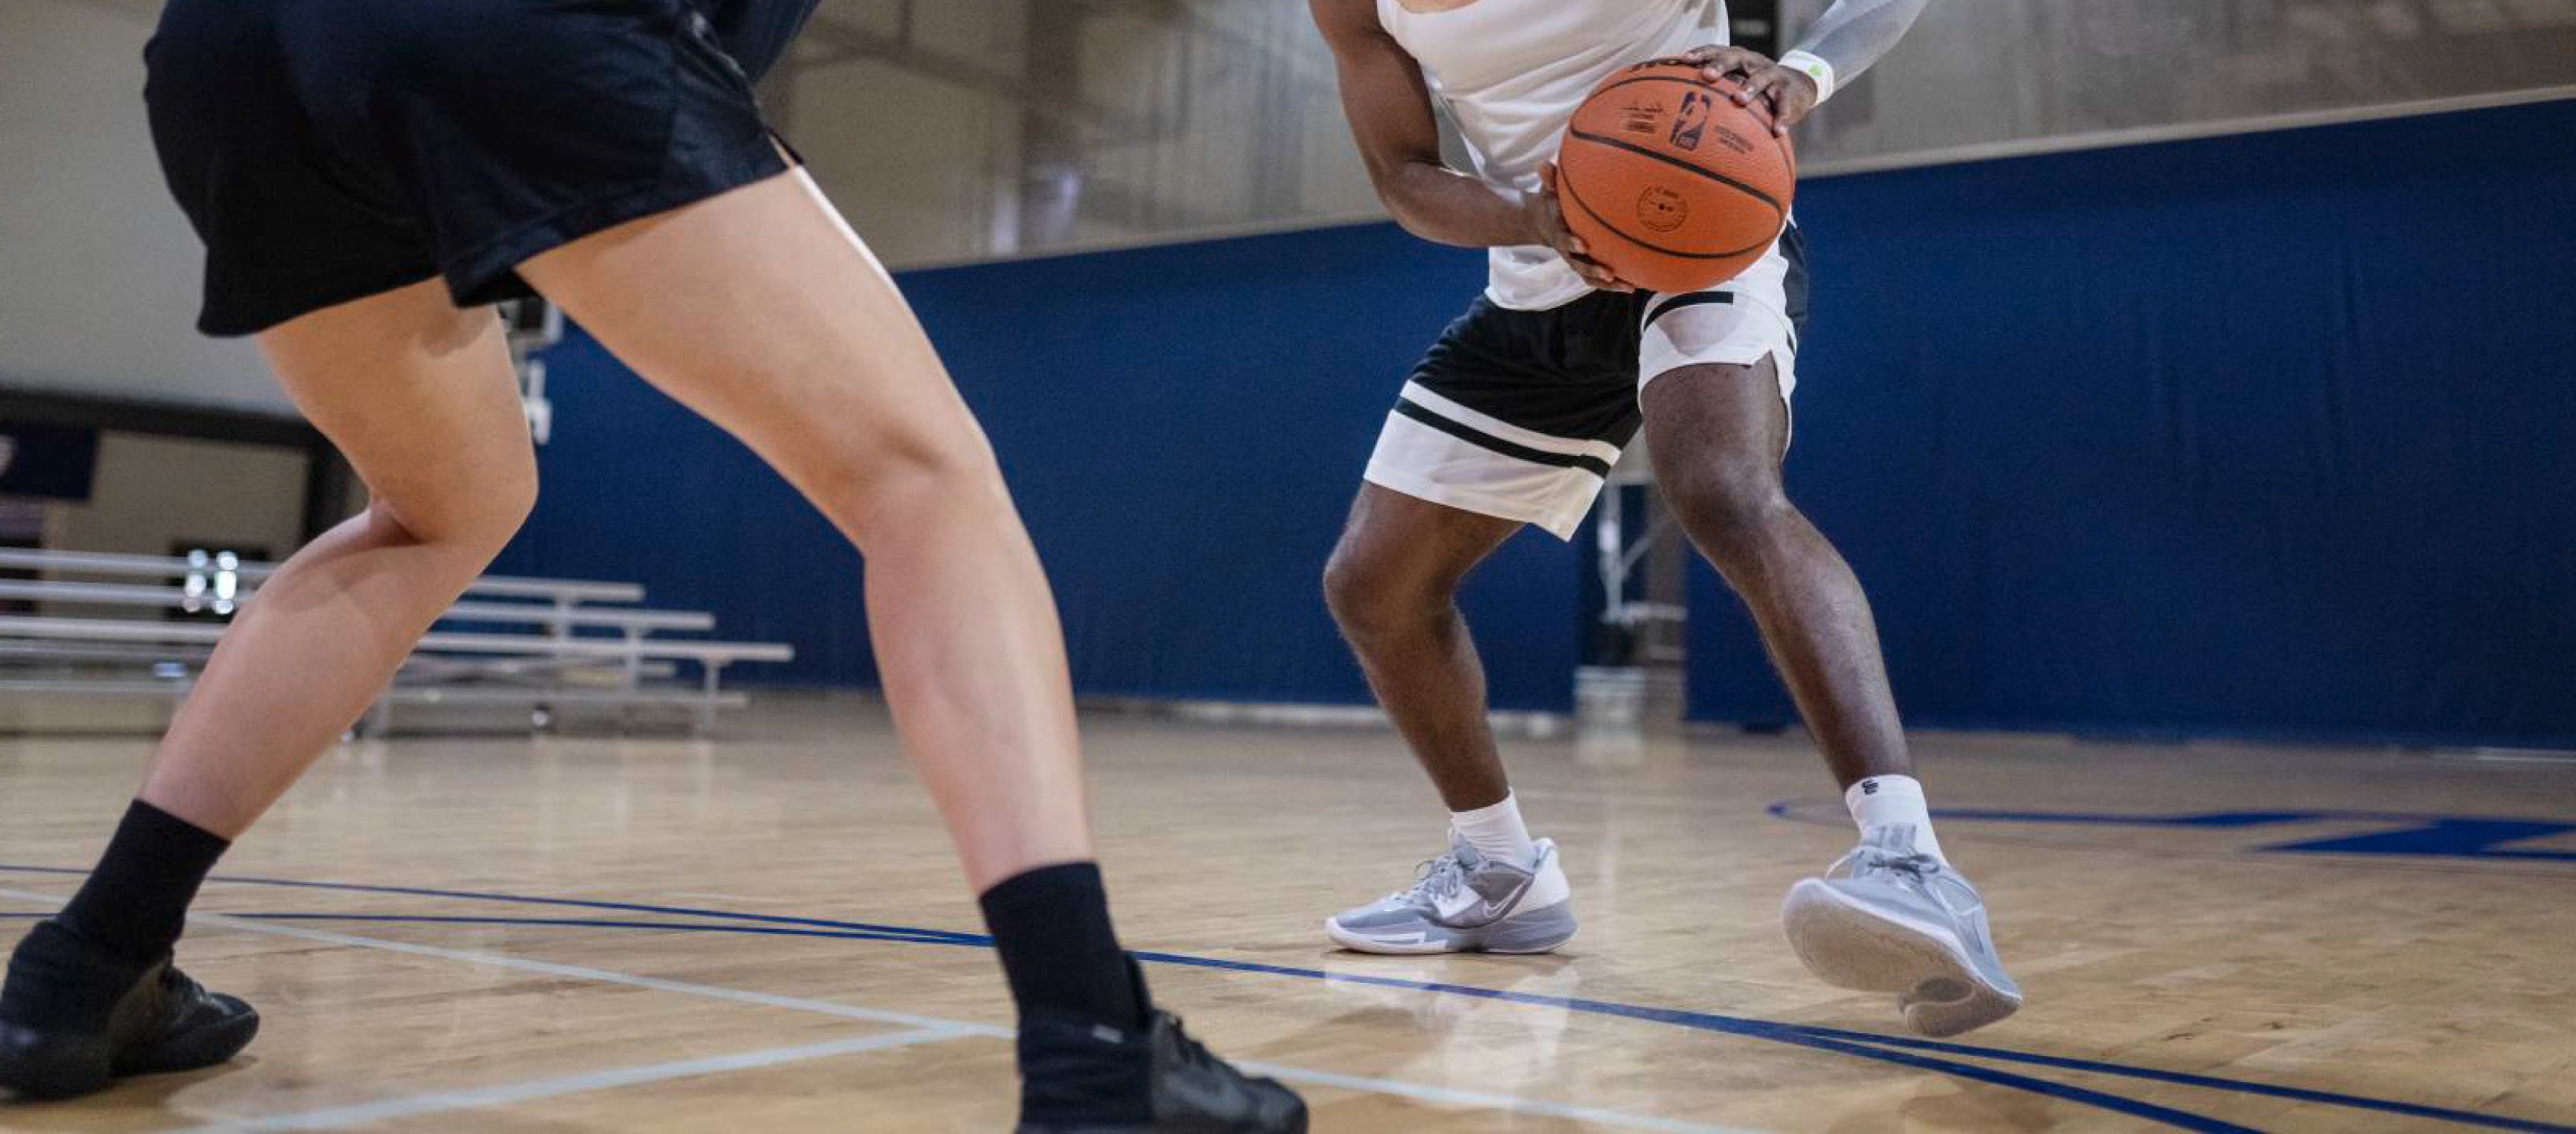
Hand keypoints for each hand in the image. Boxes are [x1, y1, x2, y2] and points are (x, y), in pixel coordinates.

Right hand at [1527, 163, 1633, 291]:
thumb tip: (1543, 164)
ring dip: (1608, 284)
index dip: (1572, 243)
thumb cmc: (1551, 203)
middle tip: (1608, 273)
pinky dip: (1615, 284)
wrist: (1542, 223)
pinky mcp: (1585, 265)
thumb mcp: (1547, 191)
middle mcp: (1567, 251)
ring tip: (1628, 286)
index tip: (1583, 244)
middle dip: (1593, 269)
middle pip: (1579, 265)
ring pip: (1590, 277)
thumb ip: (1548, 180)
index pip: (1563, 240)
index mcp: (1558, 233)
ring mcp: (1577, 260)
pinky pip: (1599, 278)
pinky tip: (1636, 285)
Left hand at [1672, 45, 1820, 135]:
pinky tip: (1777, 131)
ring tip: (1740, 99)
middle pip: (1736, 58)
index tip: (1684, 59)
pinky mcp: (1788, 92)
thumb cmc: (1756, 88)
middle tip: (1708, 75)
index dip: (1701, 53)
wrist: (1798, 86)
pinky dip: (1781, 117)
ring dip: (1750, 87)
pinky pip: (1784, 104)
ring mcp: (1773, 75)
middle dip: (1721, 65)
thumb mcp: (1738, 83)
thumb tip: (1680, 108)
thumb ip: (1716, 91)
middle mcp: (1754, 63)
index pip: (1717, 51)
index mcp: (1738, 59)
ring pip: (1762, 77)